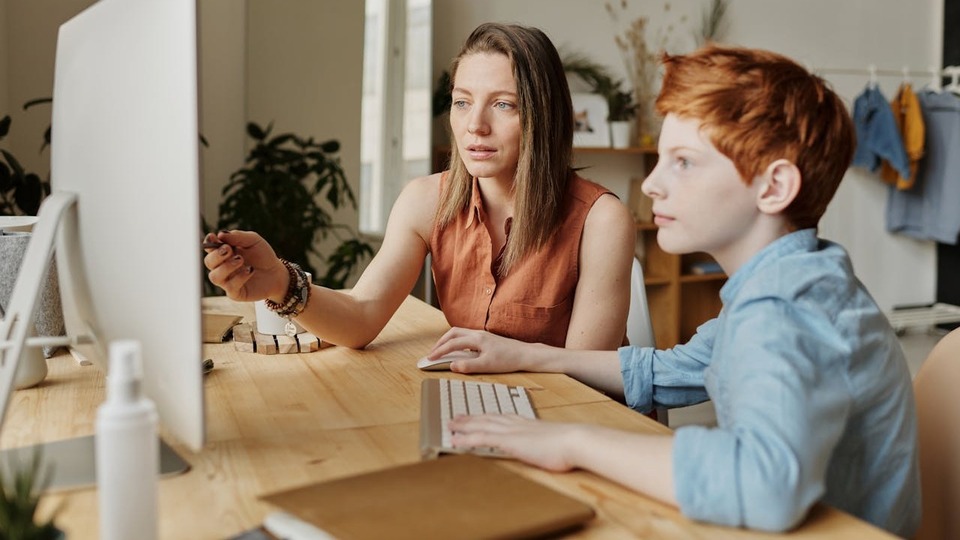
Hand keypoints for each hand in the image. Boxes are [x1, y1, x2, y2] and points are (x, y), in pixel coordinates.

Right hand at [203, 230, 286, 301]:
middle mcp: (222, 267)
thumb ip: (238, 236)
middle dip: (216, 255)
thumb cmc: (263, 255)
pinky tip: (250, 270)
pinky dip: (239, 277)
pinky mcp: (235, 293)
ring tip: (241, 260)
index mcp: (224, 253)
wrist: (276, 273)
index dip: (208, 242)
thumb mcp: (253, 241)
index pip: (209, 248)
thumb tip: (220, 234)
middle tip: (229, 249)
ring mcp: (227, 281)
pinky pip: (230, 287)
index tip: (213, 237)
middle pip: (208, 262)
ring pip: (215, 277)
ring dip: (226, 267)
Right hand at [426, 327, 533, 372]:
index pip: (452, 343)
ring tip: (442, 351)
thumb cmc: (508, 360)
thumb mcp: (487, 366)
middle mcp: (478, 334)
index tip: (430, 358)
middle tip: (432, 353)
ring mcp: (482, 335)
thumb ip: (468, 366)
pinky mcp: (486, 338)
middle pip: (453, 333)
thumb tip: (452, 365)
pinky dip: (457, 341)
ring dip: (448, 340)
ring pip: (460, 333)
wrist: (525, 354)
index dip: (439, 351)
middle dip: (440, 342)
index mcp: (477, 339)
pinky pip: (466, 336)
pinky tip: (458, 350)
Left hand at [449, 415, 579, 471]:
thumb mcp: (555, 442)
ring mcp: (512, 431)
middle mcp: (517, 424)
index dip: (487, 416)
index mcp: (527, 423)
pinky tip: (455, 441)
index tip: (478, 416)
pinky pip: (482, 439)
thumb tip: (547, 448)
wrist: (575, 441)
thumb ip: (546, 443)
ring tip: (450, 425)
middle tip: (456, 417)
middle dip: (471, 418)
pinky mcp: (509, 441)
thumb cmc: (570, 445)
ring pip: (481, 426)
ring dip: (464, 425)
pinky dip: (466, 439)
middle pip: (488, 418)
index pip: (502, 417)